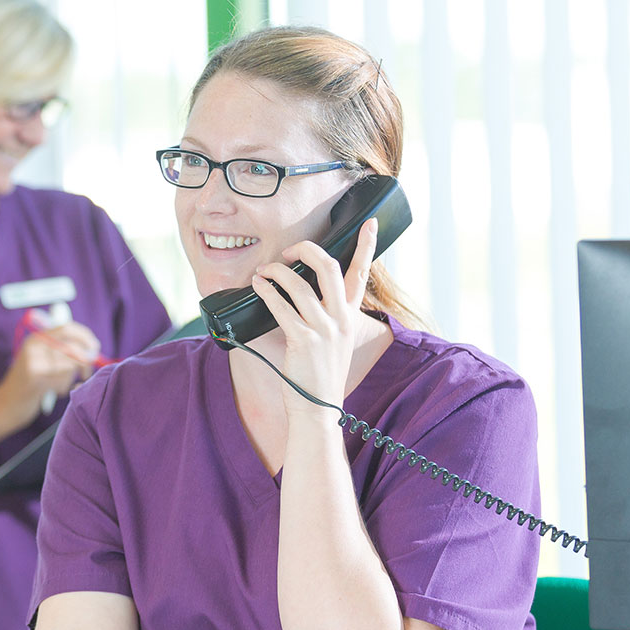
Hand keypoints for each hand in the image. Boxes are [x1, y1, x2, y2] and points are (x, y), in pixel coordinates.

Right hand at [0, 322, 100, 425]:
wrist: (4, 405)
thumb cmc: (28, 383)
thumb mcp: (39, 360)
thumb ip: (60, 349)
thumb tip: (91, 346)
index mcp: (35, 339)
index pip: (67, 327)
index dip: (85, 336)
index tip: (95, 346)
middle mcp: (33, 347)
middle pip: (72, 347)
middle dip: (86, 360)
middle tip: (87, 372)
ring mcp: (33, 363)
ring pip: (69, 366)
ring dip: (71, 378)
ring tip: (60, 385)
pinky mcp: (35, 380)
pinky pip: (62, 381)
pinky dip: (64, 388)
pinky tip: (54, 392)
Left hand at [250, 218, 378, 408]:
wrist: (317, 406)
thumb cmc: (318, 372)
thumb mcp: (331, 339)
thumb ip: (323, 314)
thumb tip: (296, 289)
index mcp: (349, 315)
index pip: (362, 273)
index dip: (367, 246)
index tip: (370, 223)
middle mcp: (340, 318)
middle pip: (328, 267)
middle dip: (306, 250)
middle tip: (288, 251)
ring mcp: (323, 329)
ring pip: (299, 285)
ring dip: (276, 272)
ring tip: (263, 271)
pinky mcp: (304, 340)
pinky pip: (281, 306)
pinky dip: (267, 291)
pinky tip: (259, 286)